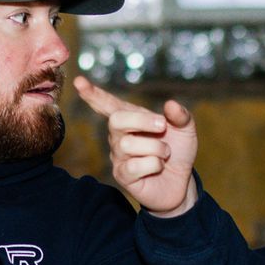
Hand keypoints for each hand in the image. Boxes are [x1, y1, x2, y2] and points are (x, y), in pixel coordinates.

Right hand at [73, 76, 198, 217]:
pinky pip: (135, 166)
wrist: (182, 182)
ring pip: (129, 145)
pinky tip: (157, 168)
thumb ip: (180, 115)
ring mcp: (118, 155)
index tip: (79, 82)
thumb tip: (171, 105)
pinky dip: (154, 165)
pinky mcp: (122, 175)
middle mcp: (119, 135)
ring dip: (156, 148)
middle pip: (117, 120)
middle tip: (163, 126)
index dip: (93, 94)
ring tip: (165, 154)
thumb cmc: (178, 152)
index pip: (108, 104)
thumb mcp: (185, 130)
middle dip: (142, 121)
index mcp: (131, 119)